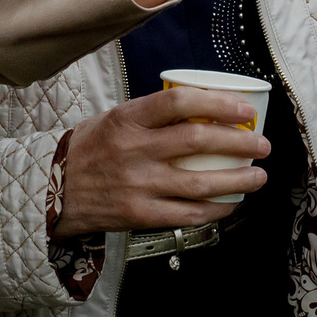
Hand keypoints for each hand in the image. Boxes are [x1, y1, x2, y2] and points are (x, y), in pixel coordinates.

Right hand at [52, 89, 272, 236]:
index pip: (179, 102)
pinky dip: (215, 210)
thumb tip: (205, 110)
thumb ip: (152, 115)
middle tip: (261, 144)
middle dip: (239, 143)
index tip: (245, 110)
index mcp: (127, 119)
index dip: (219, 104)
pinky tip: (230, 204)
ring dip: (237, 181)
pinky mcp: (139, 214)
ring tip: (257, 176)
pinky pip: (187, 214)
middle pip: (197, 141)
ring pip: (199, 183)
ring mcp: (138, 185)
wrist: (54, 190)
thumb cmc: (90, 149)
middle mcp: (134, 150)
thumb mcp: (114, 118)